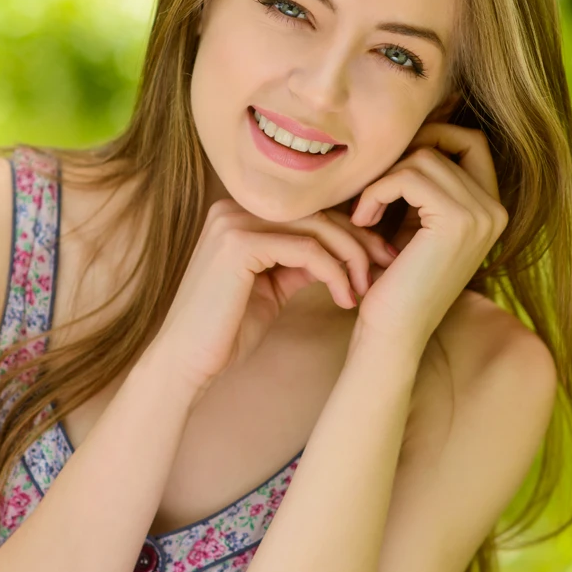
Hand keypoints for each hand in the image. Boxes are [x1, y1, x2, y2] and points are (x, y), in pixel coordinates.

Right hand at [154, 199, 397, 399]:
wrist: (185, 362)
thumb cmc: (226, 331)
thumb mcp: (272, 287)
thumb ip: (300, 262)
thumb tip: (343, 250)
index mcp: (239, 215)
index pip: (308, 212)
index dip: (350, 233)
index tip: (379, 260)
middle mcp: (233, 209)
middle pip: (316, 214)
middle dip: (358, 241)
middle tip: (386, 268)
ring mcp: (233, 222)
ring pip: (317, 228)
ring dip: (351, 258)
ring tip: (366, 289)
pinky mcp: (238, 244)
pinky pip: (307, 249)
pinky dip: (334, 273)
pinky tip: (346, 298)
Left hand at [348, 122, 507, 350]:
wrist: (392, 332)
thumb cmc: (395, 281)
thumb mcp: (415, 225)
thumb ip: (424, 186)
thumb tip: (411, 130)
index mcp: (492, 210)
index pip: (471, 141)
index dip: (431, 137)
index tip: (392, 164)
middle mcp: (496, 210)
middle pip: (446, 143)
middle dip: (402, 158)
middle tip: (372, 190)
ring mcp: (482, 215)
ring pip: (424, 157)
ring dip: (382, 179)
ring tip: (363, 212)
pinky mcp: (457, 221)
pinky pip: (409, 175)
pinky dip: (376, 191)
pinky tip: (362, 219)